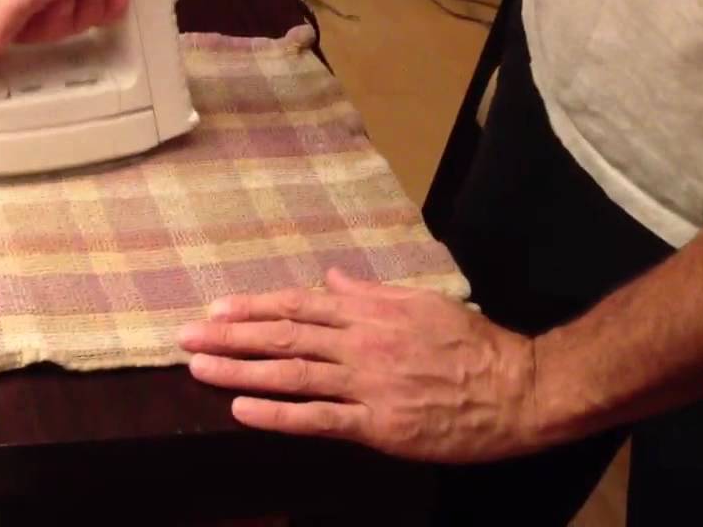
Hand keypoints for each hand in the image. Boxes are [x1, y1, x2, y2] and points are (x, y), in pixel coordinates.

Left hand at [178, 268, 540, 462]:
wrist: (517, 389)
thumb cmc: (473, 343)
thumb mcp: (421, 302)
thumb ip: (370, 291)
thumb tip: (331, 277)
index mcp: (368, 312)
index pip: (297, 305)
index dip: (252, 307)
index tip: (215, 308)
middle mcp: (360, 343)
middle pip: (283, 335)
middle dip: (229, 335)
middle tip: (185, 336)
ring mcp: (367, 384)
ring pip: (291, 372)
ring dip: (239, 368)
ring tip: (197, 367)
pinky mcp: (378, 424)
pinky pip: (319, 418)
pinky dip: (277, 413)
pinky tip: (242, 408)